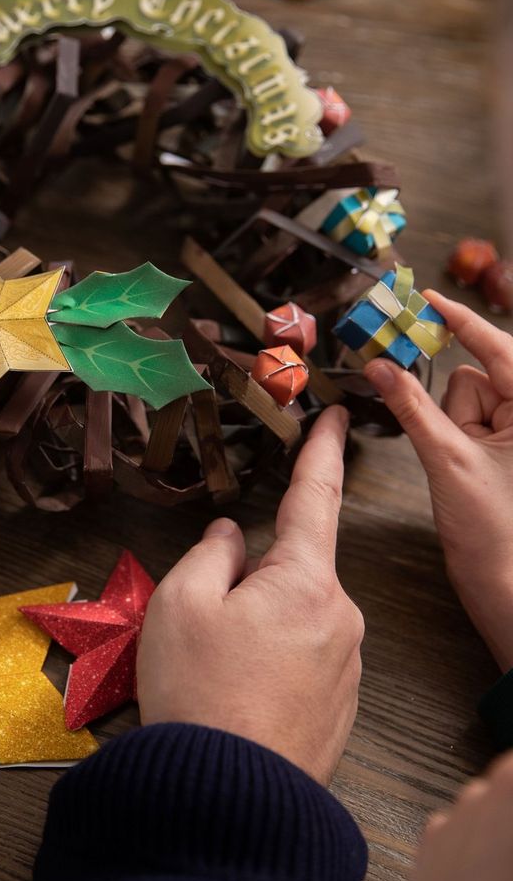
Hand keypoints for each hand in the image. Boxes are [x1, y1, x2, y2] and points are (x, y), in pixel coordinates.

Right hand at [137, 406, 362, 785]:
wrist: (228, 800)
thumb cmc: (200, 692)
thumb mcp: (181, 603)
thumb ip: (211, 553)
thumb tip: (231, 537)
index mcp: (307, 580)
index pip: (316, 497)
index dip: (321, 452)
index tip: (336, 418)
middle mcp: (341, 617)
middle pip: (292, 571)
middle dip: (249, 582)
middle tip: (203, 625)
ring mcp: (345, 666)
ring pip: (293, 619)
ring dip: (256, 628)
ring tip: (215, 673)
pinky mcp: (340, 706)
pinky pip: (301, 661)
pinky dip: (269, 665)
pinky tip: (236, 696)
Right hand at [365, 292, 512, 670]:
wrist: (503, 584)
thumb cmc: (494, 530)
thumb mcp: (448, 459)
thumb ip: (411, 407)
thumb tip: (381, 366)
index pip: (497, 347)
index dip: (460, 320)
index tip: (427, 296)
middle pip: (473, 376)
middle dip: (453, 403)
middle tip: (442, 425)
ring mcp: (512, 433)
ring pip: (462, 401)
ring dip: (451, 428)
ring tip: (463, 468)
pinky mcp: (496, 449)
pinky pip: (460, 422)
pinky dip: (450, 437)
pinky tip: (462, 471)